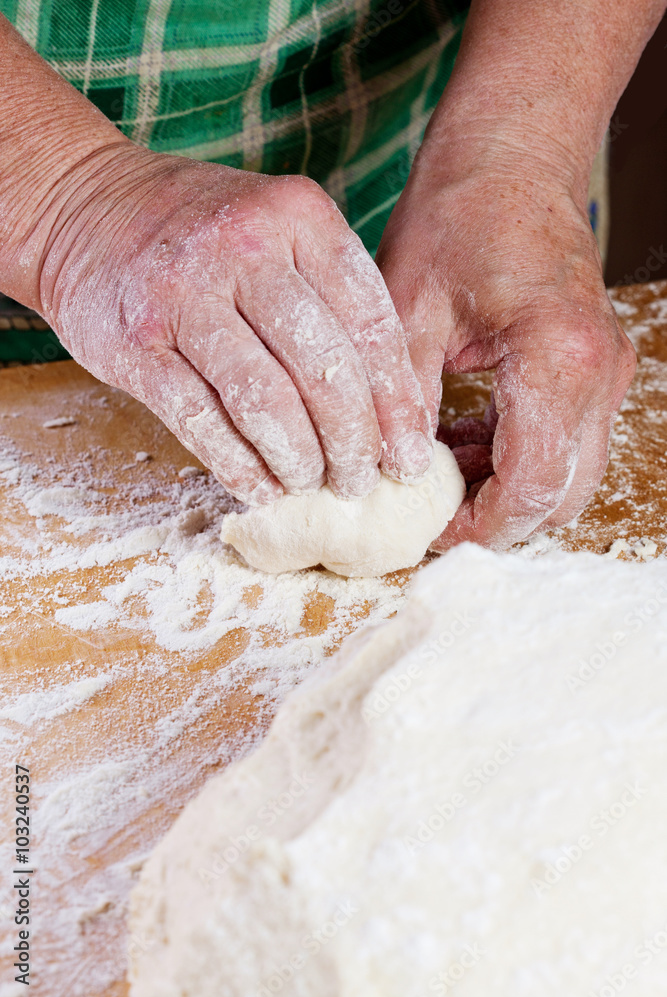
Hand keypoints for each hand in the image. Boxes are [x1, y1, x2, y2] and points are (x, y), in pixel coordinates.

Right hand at [36, 144, 430, 503]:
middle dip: (352, 442)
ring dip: (298, 459)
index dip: (396, 402)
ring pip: (264, 401)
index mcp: (298, 217)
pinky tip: (262, 488)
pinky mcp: (134, 344)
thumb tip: (386, 409)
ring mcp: (183, 294)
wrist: (84, 208)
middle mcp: (243, 248)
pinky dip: (239, 466)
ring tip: (314, 483)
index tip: (410, 454)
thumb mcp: (279, 230)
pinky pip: (200, 421)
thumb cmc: (204, 233)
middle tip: (361, 481)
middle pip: (322, 369)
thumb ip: (331, 297)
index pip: (370, 323)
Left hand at [376, 148, 635, 548]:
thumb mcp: (408, 308)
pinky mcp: (595, 368)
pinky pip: (567, 441)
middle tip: (430, 515)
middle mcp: (599, 374)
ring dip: (507, 491)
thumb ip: (403, 400)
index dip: (477, 526)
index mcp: (559, 358)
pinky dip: (519, 459)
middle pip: (563, 496)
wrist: (512, 155)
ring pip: (570, 475)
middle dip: (497, 521)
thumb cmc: (458, 214)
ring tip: (439, 474)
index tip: (425, 530)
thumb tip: (391, 477)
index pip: (531, 486)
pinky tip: (464, 442)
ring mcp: (606, 372)